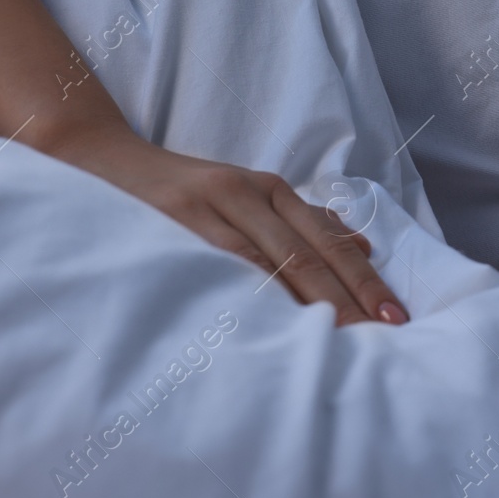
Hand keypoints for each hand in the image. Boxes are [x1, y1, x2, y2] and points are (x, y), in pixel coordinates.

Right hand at [50, 125, 407, 327]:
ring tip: (341, 338)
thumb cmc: (183, 188)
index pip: (328, 240)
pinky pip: (219, 266)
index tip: (395, 315)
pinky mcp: (173, 225)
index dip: (364, 278)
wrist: (103, 159)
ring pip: (269, 261)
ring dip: (308, 302)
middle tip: (382, 333)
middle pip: (308, 252)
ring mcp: (209, 208)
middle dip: (349, 296)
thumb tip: (364, 246)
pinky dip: (250, 295)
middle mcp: (246, 193)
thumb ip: (301, 220)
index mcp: (269, 188)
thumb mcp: (245, 194)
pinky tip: (271, 323)